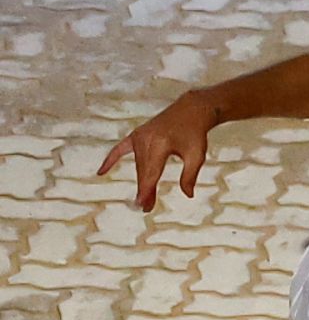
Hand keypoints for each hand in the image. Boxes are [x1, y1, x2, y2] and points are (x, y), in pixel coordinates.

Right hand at [97, 91, 217, 211]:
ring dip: (140, 181)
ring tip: (144, 200)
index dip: (146, 190)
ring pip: (137, 164)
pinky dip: (111, 160)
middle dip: (145, 190)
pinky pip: (120, 149)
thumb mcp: (197, 155)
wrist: (190, 110)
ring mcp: (139, 136)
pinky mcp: (137, 135)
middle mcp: (145, 139)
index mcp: (160, 144)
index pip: (151, 172)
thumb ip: (190, 175)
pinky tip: (101, 172)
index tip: (143, 205)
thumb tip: (188, 195)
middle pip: (143, 170)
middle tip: (146, 209)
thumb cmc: (195, 133)